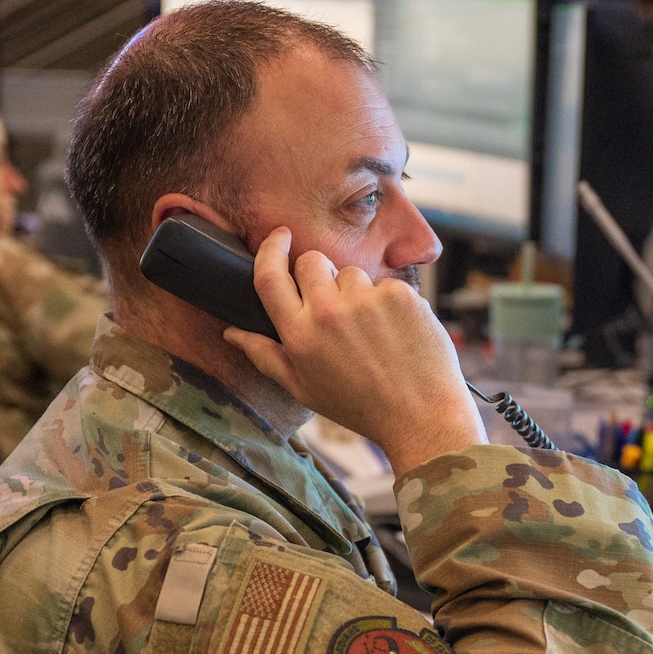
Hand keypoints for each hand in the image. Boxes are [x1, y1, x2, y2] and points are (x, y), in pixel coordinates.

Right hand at [224, 228, 483, 469]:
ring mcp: (366, 301)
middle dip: (318, 274)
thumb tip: (231, 332)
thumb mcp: (302, 388)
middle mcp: (328, 313)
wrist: (421, 416)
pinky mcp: (400, 295)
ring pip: (351, 273)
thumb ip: (264, 356)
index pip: (269, 276)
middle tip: (335, 307)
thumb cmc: (359, 406)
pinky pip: (385, 283)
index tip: (279, 237)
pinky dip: (389, 302)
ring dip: (356, 292)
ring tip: (371, 331)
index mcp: (299, 335)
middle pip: (311, 261)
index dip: (271, 249)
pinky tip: (397, 332)